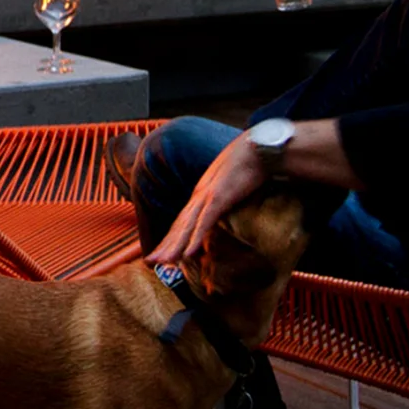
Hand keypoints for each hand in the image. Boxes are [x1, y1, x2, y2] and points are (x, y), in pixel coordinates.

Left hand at [146, 135, 267, 265]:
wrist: (258, 147)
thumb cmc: (248, 163)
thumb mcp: (231, 184)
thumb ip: (224, 196)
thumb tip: (223, 208)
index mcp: (202, 193)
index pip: (183, 220)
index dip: (172, 237)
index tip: (161, 252)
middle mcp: (200, 195)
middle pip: (180, 225)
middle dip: (164, 245)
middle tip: (149, 262)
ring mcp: (208, 196)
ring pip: (187, 226)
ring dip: (174, 246)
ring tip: (161, 262)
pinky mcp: (220, 197)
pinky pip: (205, 221)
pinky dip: (195, 238)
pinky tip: (188, 253)